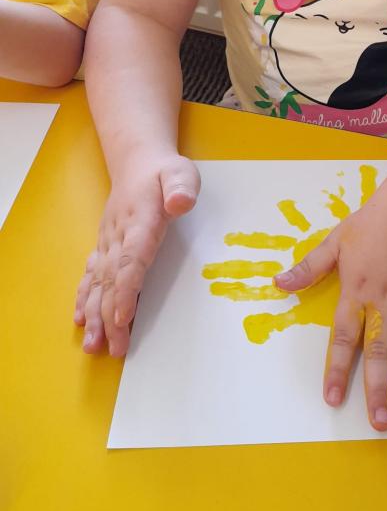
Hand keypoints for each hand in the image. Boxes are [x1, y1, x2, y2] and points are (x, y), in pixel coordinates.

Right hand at [74, 153, 199, 355]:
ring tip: (93, 344)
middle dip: (110, 316)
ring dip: (95, 314)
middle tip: (114, 348)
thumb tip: (180, 203)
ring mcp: (108, 242)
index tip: (124, 316)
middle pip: (112, 280)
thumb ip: (181, 187)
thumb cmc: (164, 172)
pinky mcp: (105, 246)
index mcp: (139, 221)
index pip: (131, 259)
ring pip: (98, 282)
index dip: (127, 289)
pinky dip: (85, 298)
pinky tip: (81, 320)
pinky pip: (91, 274)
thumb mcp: (180, 172)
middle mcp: (119, 236)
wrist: (137, 162)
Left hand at [274, 194, 386, 430]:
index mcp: (357, 289)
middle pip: (379, 351)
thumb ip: (309, 268)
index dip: (337, 369)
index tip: (333, 398)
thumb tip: (278, 284)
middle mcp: (385, 299)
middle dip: (377, 389)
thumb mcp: (335, 241)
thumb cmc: (373, 222)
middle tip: (378, 424)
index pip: (344, 336)